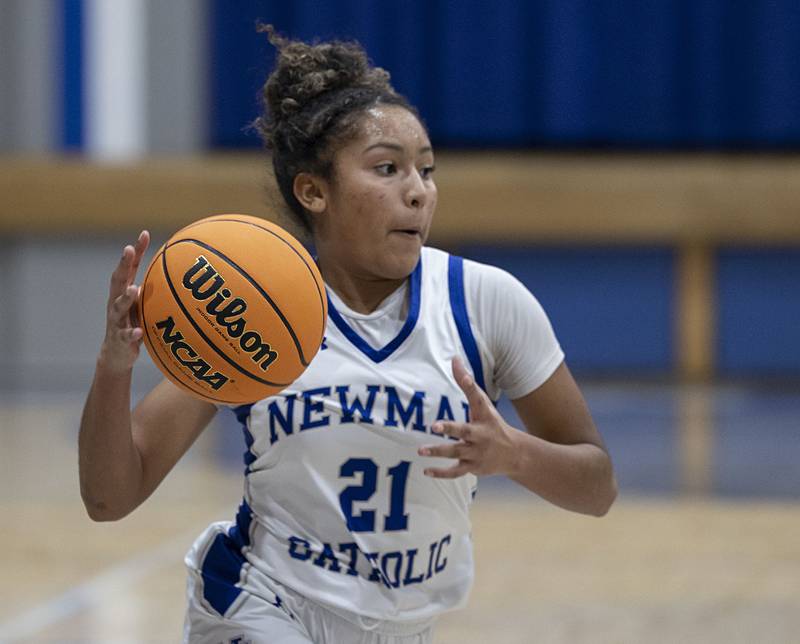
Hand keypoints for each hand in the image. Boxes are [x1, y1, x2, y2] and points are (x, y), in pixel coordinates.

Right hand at [99, 231, 150, 373]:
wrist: (117, 355)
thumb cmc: (133, 324)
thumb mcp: (144, 305)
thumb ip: (156, 291)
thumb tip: (181, 274)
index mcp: (123, 292)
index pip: (129, 267)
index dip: (136, 251)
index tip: (144, 233)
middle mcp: (116, 302)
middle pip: (117, 279)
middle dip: (122, 263)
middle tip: (128, 249)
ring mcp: (116, 320)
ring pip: (118, 306)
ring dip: (126, 297)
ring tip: (134, 289)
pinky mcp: (120, 339)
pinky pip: (126, 335)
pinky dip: (132, 333)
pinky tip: (139, 331)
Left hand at [418, 357, 518, 478]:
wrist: (514, 454)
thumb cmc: (493, 423)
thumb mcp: (482, 404)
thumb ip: (467, 383)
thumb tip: (454, 358)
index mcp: (484, 418)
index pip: (477, 400)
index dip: (470, 387)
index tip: (465, 377)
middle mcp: (480, 436)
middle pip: (464, 432)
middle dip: (450, 429)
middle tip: (434, 426)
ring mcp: (477, 454)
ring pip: (456, 454)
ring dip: (438, 452)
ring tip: (420, 451)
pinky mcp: (472, 468)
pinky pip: (455, 472)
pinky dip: (441, 473)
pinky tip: (426, 471)